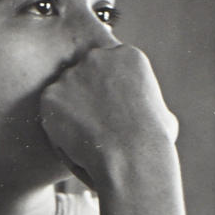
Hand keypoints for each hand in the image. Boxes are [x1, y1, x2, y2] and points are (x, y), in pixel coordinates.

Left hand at [39, 44, 178, 189]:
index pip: (107, 69)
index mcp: (128, 56)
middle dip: (85, 100)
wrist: (132, 158)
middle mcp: (97, 57)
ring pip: (65, 97)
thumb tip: (152, 116)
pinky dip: (58, 133)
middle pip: (83, 77)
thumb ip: (146, 105)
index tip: (111, 115)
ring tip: (90, 142)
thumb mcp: (163, 115)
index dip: (106, 94)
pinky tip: (78, 146)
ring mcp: (72, 75)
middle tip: (97, 129)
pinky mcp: (51, 95)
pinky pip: (50, 116)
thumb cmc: (153, 145)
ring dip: (72, 117)